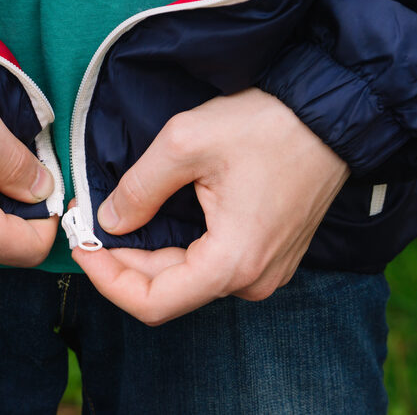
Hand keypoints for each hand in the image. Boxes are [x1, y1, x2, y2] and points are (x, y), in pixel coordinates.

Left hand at [72, 88, 348, 324]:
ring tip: (114, 220)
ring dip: (146, 256)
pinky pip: (211, 265)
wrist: (334, 113)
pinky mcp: (269, 254)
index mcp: (232, 262)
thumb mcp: (185, 143)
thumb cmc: (268, 124)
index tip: (81, 246)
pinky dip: (176, 249)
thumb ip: (139, 188)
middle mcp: (252, 280)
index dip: (107, 280)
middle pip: (168, 291)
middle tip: (88, 226)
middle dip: (121, 263)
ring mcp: (265, 271)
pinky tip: (153, 221)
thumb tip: (110, 222)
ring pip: (187, 279)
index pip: (152, 303)